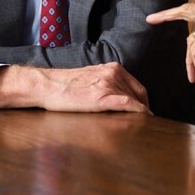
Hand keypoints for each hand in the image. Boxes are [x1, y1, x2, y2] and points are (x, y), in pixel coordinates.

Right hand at [0, 62, 150, 113]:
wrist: (48, 85)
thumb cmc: (66, 86)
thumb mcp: (93, 79)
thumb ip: (108, 85)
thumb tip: (120, 100)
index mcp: (113, 68)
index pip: (138, 87)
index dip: (144, 102)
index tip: (145, 113)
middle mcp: (114, 73)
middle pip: (138, 95)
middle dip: (143, 109)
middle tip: (145, 123)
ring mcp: (109, 84)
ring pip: (134, 101)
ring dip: (140, 114)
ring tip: (141, 126)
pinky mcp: (103, 97)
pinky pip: (128, 105)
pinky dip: (138, 112)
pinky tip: (143, 119)